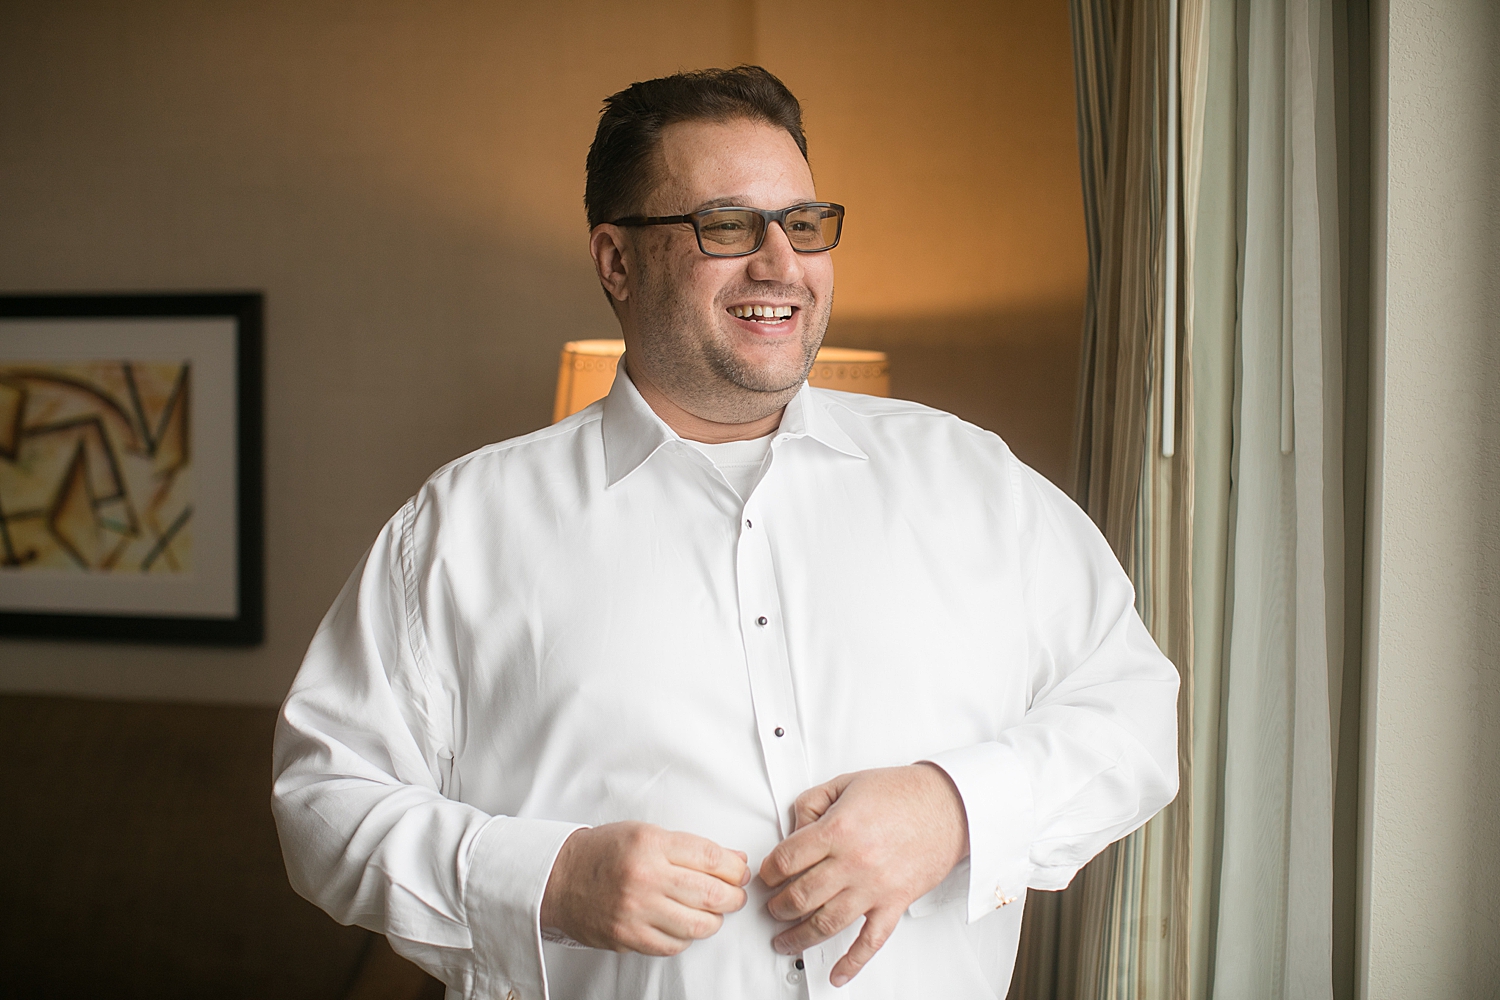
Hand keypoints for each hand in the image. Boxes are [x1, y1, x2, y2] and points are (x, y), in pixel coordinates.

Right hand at [539, 821, 749, 955]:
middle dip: (734, 896)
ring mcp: (636, 911)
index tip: (740, 872)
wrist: (558, 878)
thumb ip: (689, 847)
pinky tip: (684, 926)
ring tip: (713, 912)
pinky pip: (674, 945)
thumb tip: (733, 860)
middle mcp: (645, 877)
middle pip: (711, 893)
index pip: (710, 857)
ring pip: (698, 925)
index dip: (734, 868)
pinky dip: (687, 937)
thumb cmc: (602, 853)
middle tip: (735, 895)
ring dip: (715, 920)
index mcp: (650, 844)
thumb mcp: (645, 833)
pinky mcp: (629, 937)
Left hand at [758, 764, 968, 986]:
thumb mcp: (845, 784)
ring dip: (799, 936)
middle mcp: (854, 862)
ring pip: (826, 923)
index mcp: (838, 830)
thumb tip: (793, 829)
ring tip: (784, 940)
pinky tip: (837, 974)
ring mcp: (874, 887)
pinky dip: (852, 962)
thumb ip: (811, 803)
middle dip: (778, 906)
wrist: (948, 806)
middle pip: (800, 896)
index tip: (766, 876)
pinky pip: (871, 941)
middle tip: (771, 908)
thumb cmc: (900, 793)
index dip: (768, 871)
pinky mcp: (895, 903)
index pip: (786, 860)